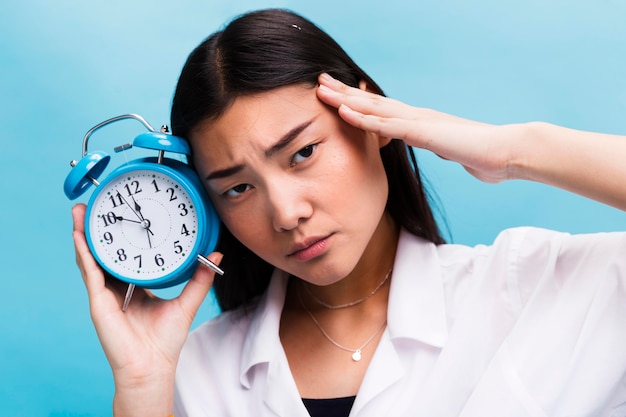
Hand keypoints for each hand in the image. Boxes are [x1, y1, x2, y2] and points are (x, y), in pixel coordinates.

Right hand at [72, 203, 221, 415]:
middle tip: (97, 202)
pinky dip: (83, 253)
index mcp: (135, 285)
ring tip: (80, 210)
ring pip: (92, 257)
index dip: (124, 234)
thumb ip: (200, 278)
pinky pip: (89, 272)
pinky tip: (80, 236)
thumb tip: (216, 255)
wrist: (152, 366)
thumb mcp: (187, 302)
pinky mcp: (98, 302)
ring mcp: (105, 293)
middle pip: (105, 251)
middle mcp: (117, 286)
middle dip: (99, 227)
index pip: (127, 254)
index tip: (126, 212)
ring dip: (84, 233)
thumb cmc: (165, 341)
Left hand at [316, 73, 522, 183]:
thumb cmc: (484, 156)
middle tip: (320, 82)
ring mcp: (419, 122)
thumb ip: (439, 148)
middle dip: (344, 93)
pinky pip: (387, 125)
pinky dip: (364, 118)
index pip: (383, 110)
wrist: (508, 153)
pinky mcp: (424, 133)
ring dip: (346, 100)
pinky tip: (345, 112)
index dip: (357, 102)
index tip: (335, 95)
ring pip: (375, 108)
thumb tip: (437, 149)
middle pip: (373, 103)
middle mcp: (416, 117)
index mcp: (420, 122)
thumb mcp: (452, 152)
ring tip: (322, 90)